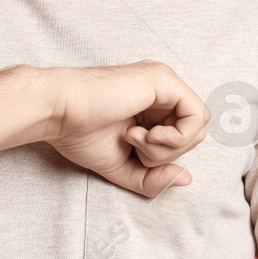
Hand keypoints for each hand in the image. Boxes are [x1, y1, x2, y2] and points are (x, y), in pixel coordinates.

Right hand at [37, 60, 209, 196]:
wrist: (59, 112)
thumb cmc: (81, 134)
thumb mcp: (124, 166)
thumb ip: (153, 178)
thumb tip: (186, 178)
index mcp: (153, 105)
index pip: (182, 138)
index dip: (163, 156)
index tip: (132, 147)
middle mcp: (162, 90)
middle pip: (194, 134)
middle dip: (166, 153)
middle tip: (132, 143)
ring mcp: (164, 82)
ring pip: (197, 127)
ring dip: (167, 147)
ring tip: (134, 137)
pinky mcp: (165, 80)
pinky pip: (196, 116)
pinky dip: (175, 137)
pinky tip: (146, 134)